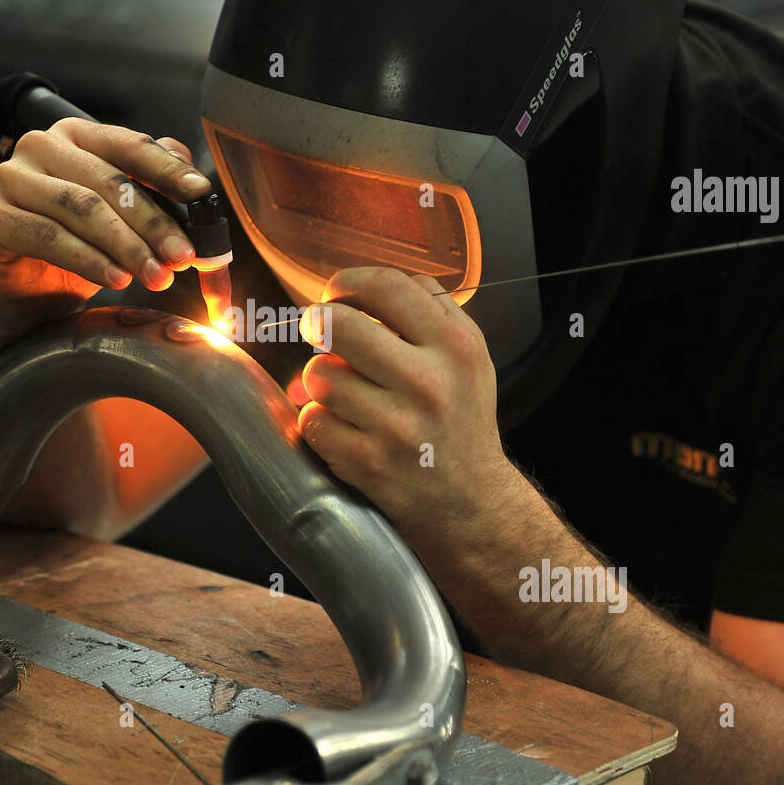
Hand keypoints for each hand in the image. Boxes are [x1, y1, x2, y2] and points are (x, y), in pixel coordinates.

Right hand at [0, 119, 211, 338]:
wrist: (19, 300)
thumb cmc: (70, 253)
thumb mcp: (118, 220)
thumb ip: (148, 188)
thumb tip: (188, 168)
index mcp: (74, 136)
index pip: (128, 145)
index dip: (166, 169)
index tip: (200, 192)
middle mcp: (38, 147)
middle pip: (108, 182)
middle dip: (152, 223)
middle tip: (182, 256)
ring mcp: (8, 178)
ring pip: (81, 209)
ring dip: (126, 246)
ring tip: (156, 276)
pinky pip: (49, 237)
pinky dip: (89, 261)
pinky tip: (117, 280)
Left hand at [296, 268, 523, 556]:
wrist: (471, 502)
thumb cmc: (460, 422)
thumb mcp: (469, 358)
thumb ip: (432, 310)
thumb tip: (371, 283)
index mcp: (456, 347)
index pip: (386, 286)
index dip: (347, 282)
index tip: (335, 293)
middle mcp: (429, 383)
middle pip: (339, 323)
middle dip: (317, 323)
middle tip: (318, 330)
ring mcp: (396, 425)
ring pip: (318, 373)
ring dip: (321, 381)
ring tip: (345, 393)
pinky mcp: (367, 462)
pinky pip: (312, 420)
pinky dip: (319, 422)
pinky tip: (344, 428)